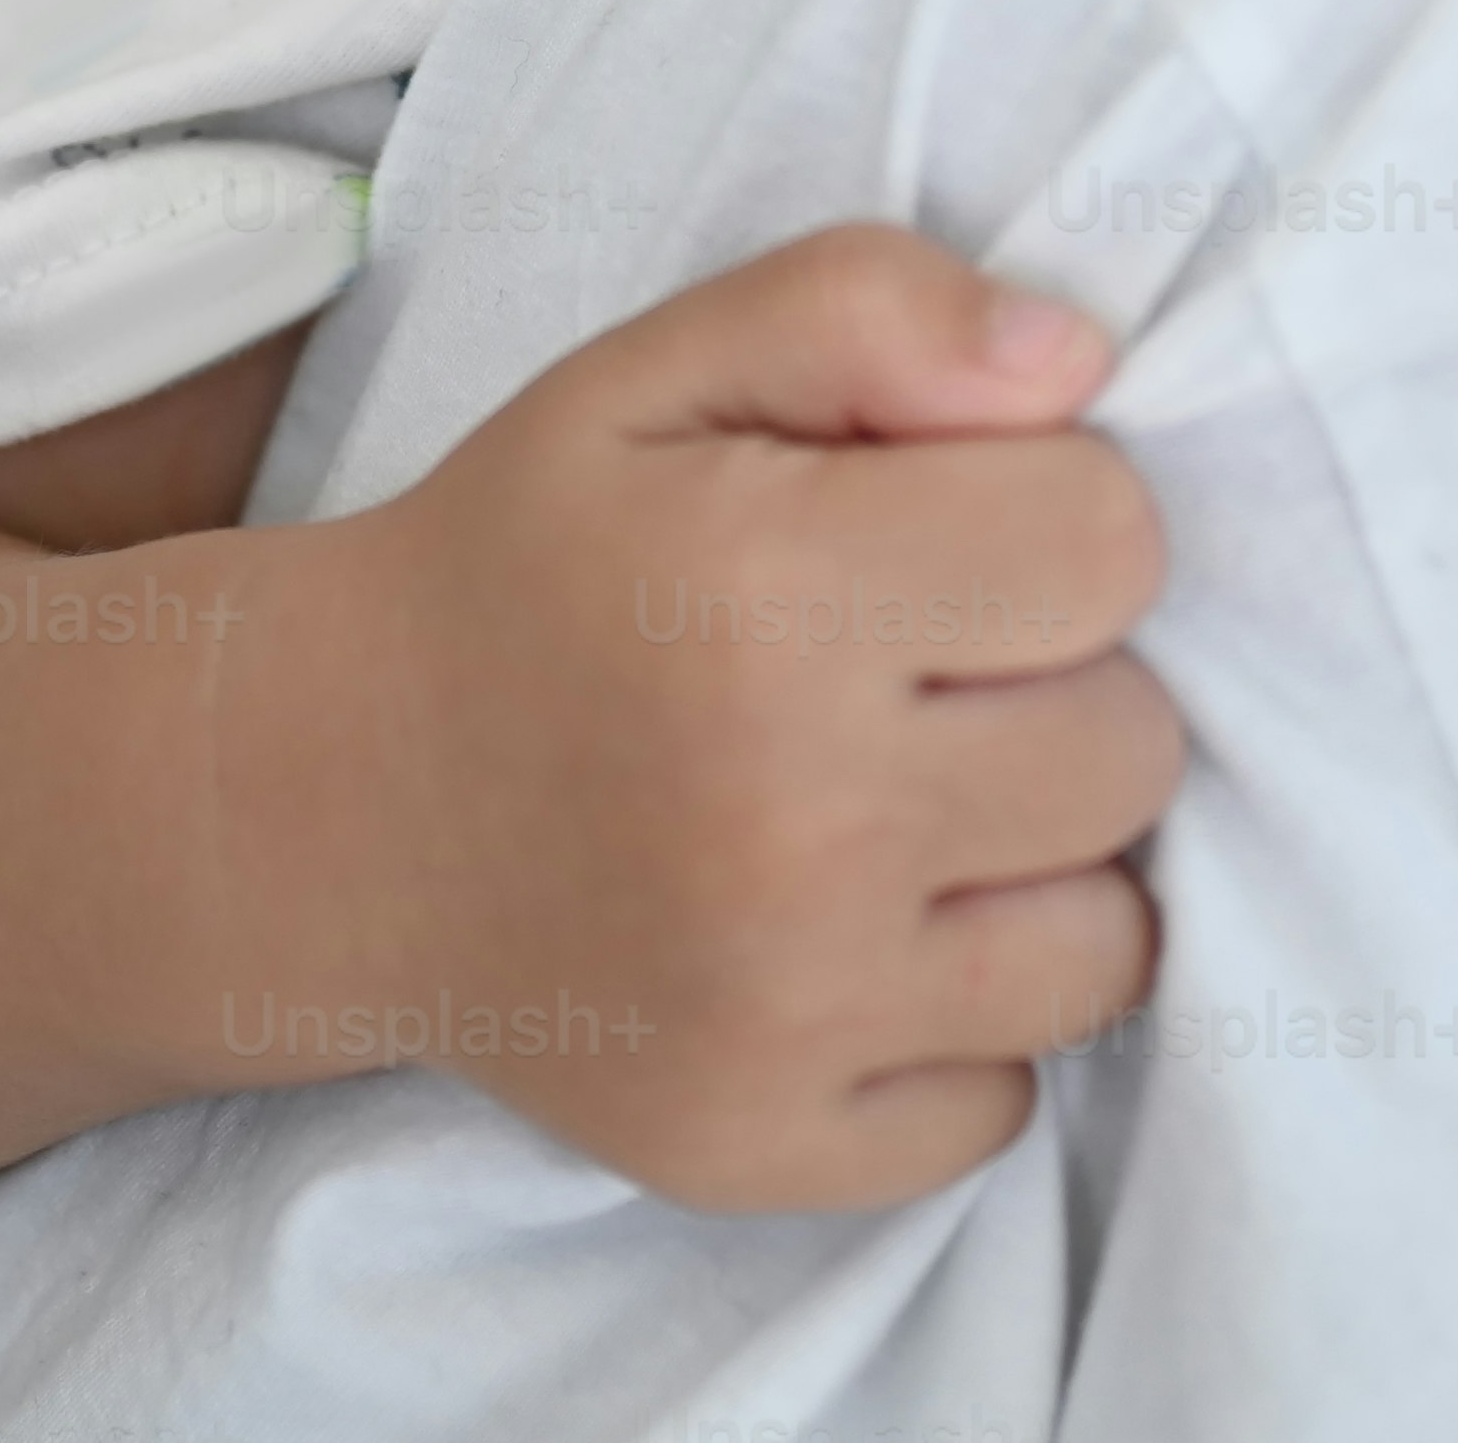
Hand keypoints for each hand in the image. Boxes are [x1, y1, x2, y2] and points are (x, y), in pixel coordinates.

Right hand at [228, 224, 1175, 1213]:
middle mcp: (793, 819)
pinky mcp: (763, 1147)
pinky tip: (841, 942)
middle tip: (905, 679)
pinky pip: (1002, 1103)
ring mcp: (784, 1011)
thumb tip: (1074, 365)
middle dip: (1049, 691)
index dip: (1045, 517)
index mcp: (770, 591)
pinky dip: (950, 1031)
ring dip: (1030, 871)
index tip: (933, 540)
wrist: (324, 801)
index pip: (1114, 547)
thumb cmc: (532, 561)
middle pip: (1133, 747)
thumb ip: (870, 309)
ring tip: (896, 811)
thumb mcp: (663, 371)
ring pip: (1105, 945)